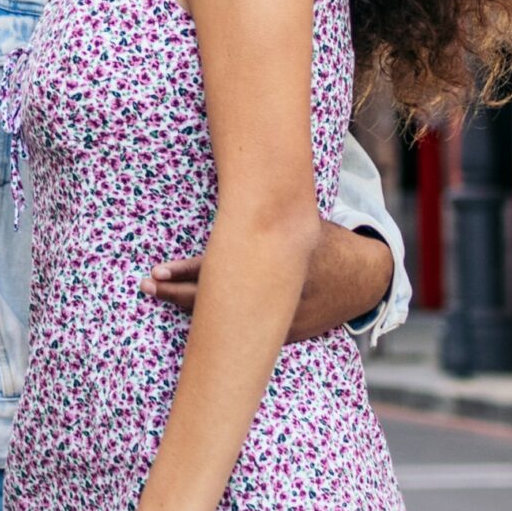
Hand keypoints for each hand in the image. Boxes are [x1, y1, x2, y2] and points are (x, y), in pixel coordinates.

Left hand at [144, 224, 392, 343]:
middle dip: (176, 293)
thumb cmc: (321, 240)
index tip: (156, 272)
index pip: (218, 273)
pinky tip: (195, 317)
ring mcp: (280, 321)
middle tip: (148, 284)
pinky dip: (221, 328)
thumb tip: (239, 174)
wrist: (363, 278)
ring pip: (226, 323)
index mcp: (273, 262)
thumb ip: (267, 212)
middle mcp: (274, 295)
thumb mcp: (297, 220)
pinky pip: (246, 335)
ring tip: (158, 292)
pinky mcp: (286, 335)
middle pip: (213, 302)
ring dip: (191, 309)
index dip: (183, 273)